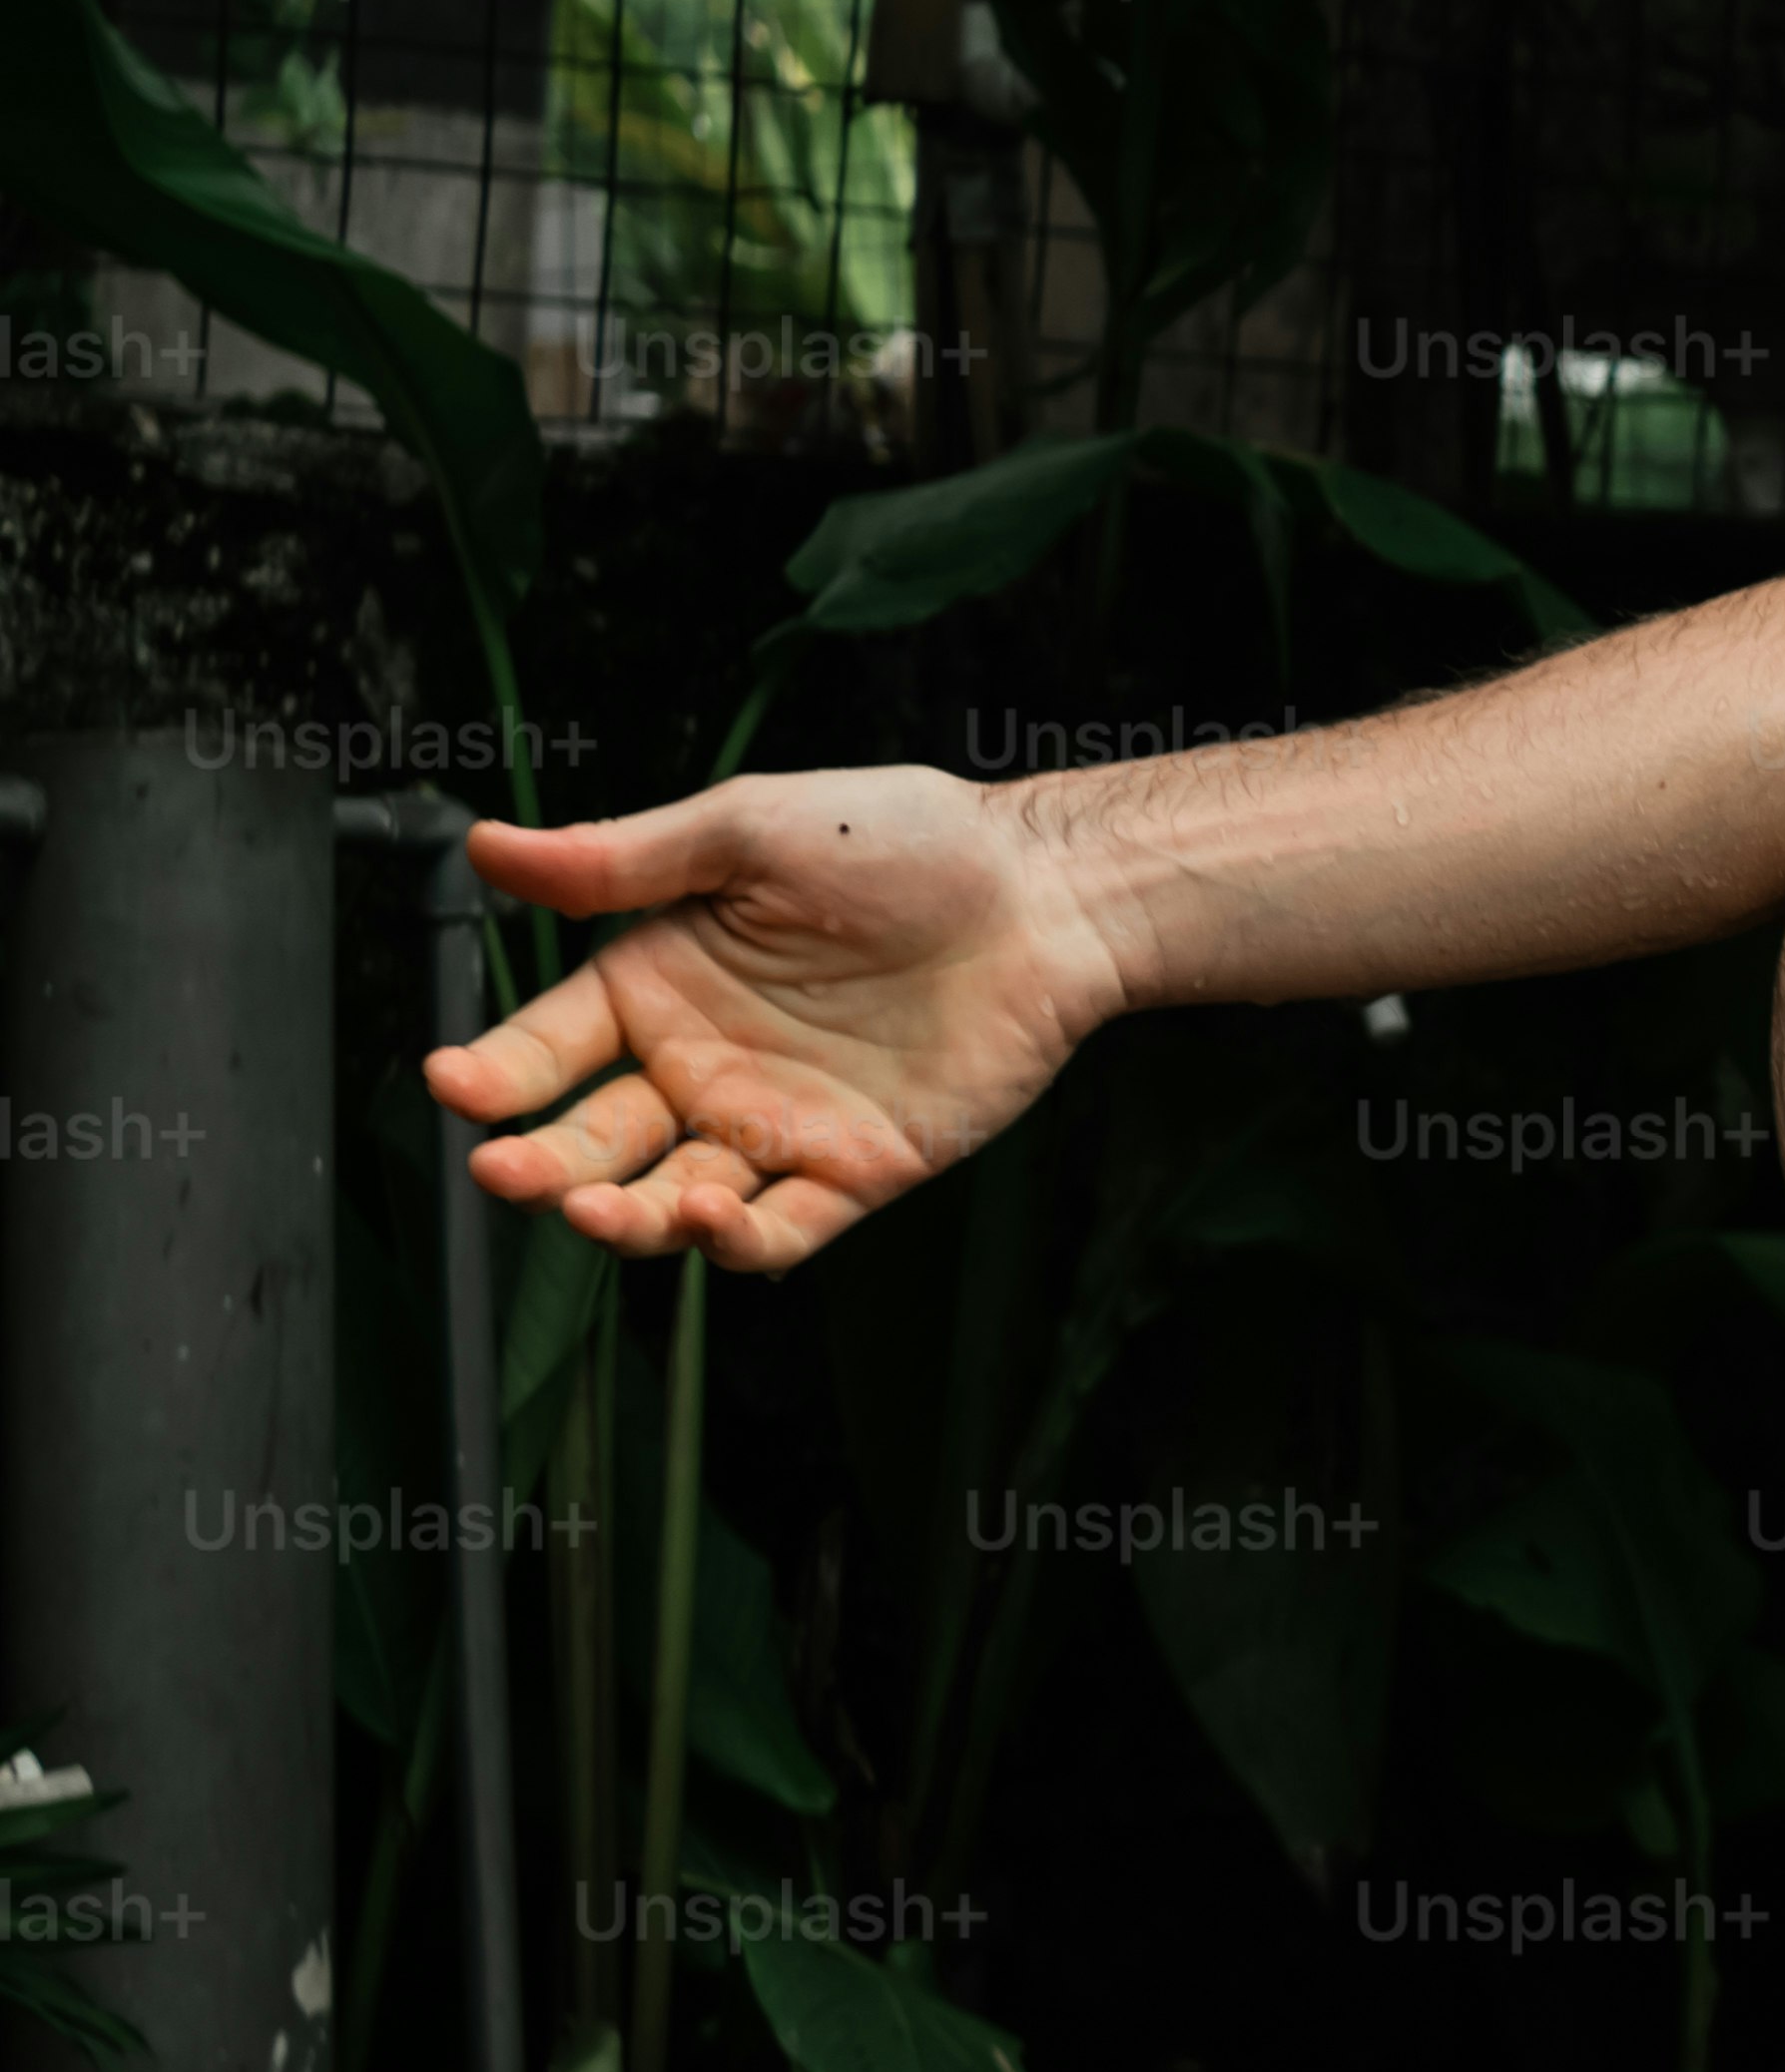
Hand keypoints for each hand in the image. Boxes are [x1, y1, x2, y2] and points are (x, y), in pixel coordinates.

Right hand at [430, 770, 1130, 1272]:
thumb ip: (622, 859)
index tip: (454, 1085)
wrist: (1043, 894)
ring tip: (599, 1207)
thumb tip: (492, 844)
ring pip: (670, 1202)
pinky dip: (737, 1239)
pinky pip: (780, 1230)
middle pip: (593, 1141)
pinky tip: (713, 1213)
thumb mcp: (749, 832)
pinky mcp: (852, 1170)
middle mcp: (699, 1066)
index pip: (548, 1046)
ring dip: (625, 1218)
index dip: (495, 1073)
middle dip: (539, 1166)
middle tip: (505, 1171)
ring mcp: (773, 1126)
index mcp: (657, 984)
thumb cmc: (903, 843)